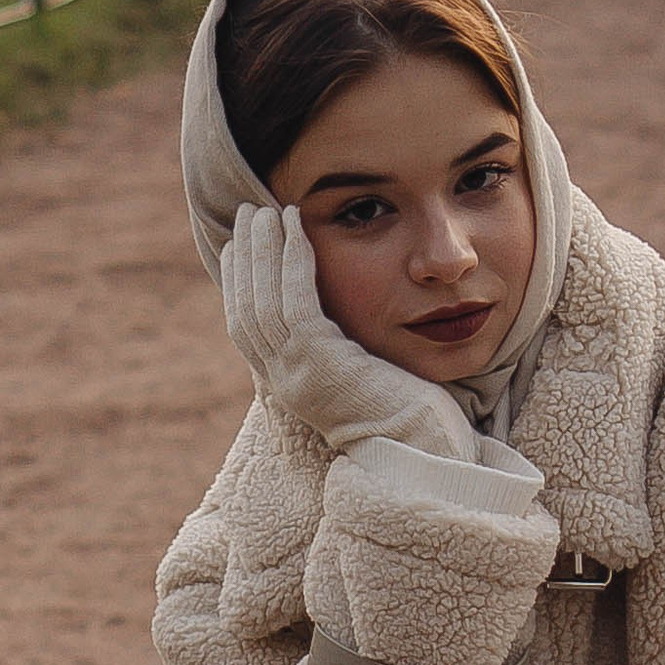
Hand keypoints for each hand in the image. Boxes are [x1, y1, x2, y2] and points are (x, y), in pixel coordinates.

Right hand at [221, 204, 474, 463]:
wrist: (426, 453)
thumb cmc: (408, 417)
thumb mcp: (362, 376)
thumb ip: (341, 349)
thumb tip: (338, 319)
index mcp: (289, 385)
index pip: (246, 326)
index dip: (239, 282)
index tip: (240, 245)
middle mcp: (284, 382)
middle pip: (246, 309)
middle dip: (245, 258)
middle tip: (249, 213)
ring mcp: (298, 375)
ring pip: (264, 301)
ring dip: (263, 250)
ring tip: (267, 211)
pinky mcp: (321, 364)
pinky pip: (296, 302)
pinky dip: (292, 260)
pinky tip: (296, 228)